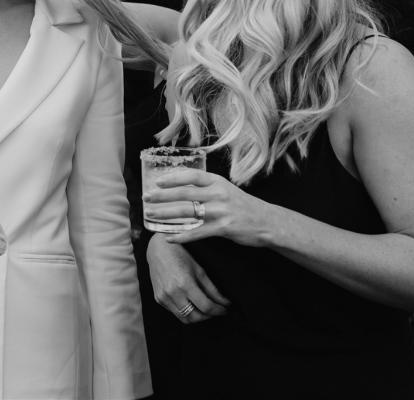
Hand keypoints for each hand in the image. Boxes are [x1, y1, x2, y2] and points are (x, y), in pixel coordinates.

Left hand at [144, 168, 276, 247]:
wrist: (267, 222)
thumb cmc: (243, 205)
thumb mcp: (226, 189)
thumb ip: (207, 187)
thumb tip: (182, 186)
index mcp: (217, 182)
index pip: (191, 175)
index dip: (173, 177)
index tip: (157, 182)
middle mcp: (218, 193)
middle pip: (184, 192)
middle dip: (162, 196)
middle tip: (147, 198)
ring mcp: (221, 211)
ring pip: (187, 211)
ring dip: (166, 214)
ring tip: (152, 215)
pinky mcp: (223, 228)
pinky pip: (198, 232)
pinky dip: (182, 236)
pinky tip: (170, 238)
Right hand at [146, 235, 229, 323]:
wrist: (158, 250)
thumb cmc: (180, 256)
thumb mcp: (199, 270)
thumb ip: (213, 290)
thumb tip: (225, 303)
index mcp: (185, 284)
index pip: (206, 306)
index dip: (218, 311)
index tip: (225, 310)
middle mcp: (172, 293)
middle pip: (196, 317)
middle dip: (209, 316)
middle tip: (216, 310)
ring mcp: (163, 297)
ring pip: (185, 319)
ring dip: (198, 317)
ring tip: (205, 309)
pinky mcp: (158, 299)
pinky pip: (175, 313)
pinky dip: (185, 312)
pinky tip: (190, 303)